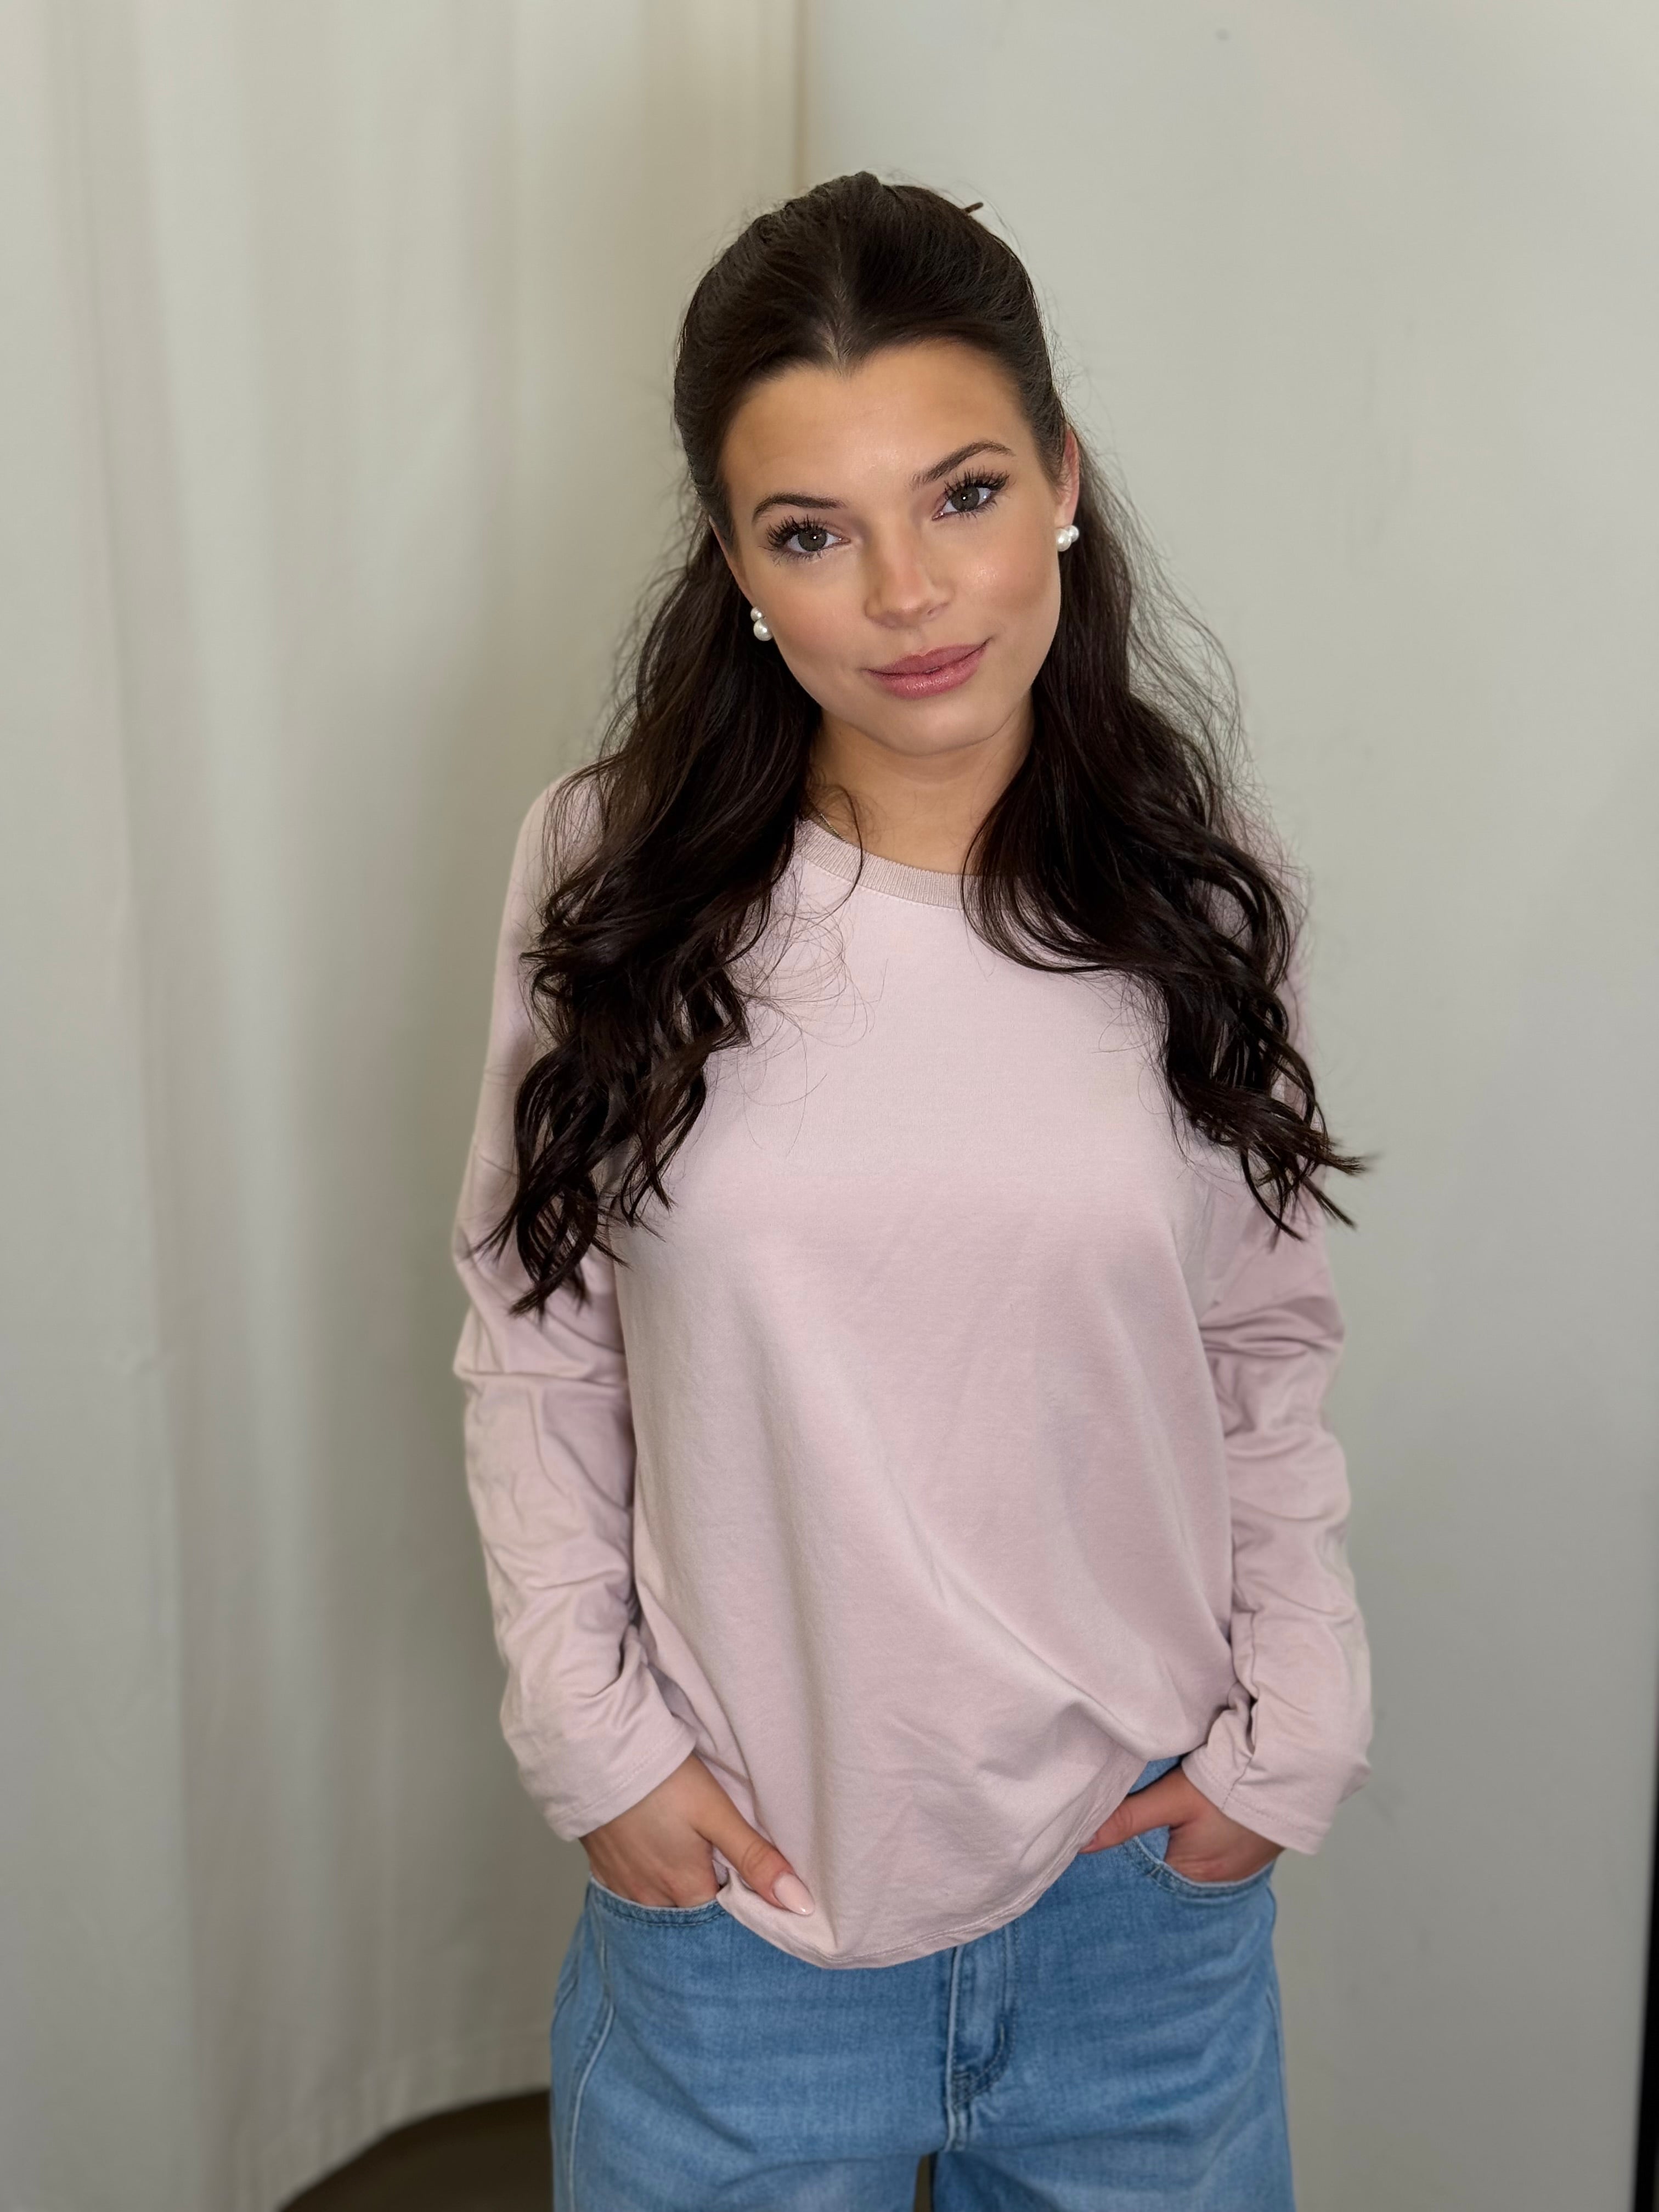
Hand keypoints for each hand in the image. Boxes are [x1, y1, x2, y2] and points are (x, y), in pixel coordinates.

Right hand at [579, 1752, 815, 1915]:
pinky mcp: (602, 1868)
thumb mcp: (717, 1813)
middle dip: (708, 1891)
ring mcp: (623, 1886)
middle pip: (692, 1909)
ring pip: (661, 1900)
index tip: (748, 1873)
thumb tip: (799, 1903)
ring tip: (687, 1849)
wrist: (598, 1754)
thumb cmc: (662, 1780)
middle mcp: (651, 1899)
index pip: (725, 1914)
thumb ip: (756, 1858)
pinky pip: (632, 1887)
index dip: (741, 1896)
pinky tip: (654, 1848)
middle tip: (717, 1854)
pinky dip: (648, 1875)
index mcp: (685, 1890)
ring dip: (677, 1883)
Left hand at [1076, 1767, 1282, 1883]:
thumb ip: (1128, 1819)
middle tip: (1134, 1826)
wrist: (1290, 1775)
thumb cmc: (1230, 1789)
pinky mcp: (1249, 1851)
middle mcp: (1214, 1881)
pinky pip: (1215, 1850)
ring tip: (1166, 1824)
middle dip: (1151, 1851)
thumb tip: (1081, 1843)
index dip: (1126, 1859)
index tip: (1105, 1843)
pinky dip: (1203, 1838)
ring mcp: (1236, 1868)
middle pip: (1169, 1866)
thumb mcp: (1173, 1799)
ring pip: (1192, 1857)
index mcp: (1192, 1876)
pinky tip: (1199, 1822)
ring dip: (1180, 1842)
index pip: (1146, 1874)